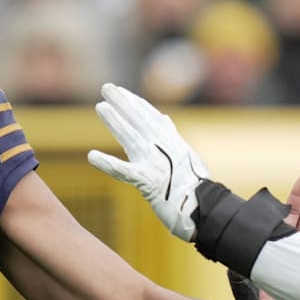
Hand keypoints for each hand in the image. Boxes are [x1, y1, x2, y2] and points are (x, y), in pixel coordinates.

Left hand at [88, 83, 208, 240]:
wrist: (207, 212)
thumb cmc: (195, 189)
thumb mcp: (186, 159)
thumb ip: (172, 139)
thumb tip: (164, 119)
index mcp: (173, 145)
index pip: (152, 118)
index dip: (136, 104)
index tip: (121, 91)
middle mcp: (165, 150)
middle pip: (140, 121)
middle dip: (123, 103)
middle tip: (106, 87)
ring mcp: (157, 165)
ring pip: (132, 138)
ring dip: (115, 122)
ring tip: (100, 106)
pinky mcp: (149, 183)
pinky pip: (124, 172)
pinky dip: (108, 164)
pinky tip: (92, 156)